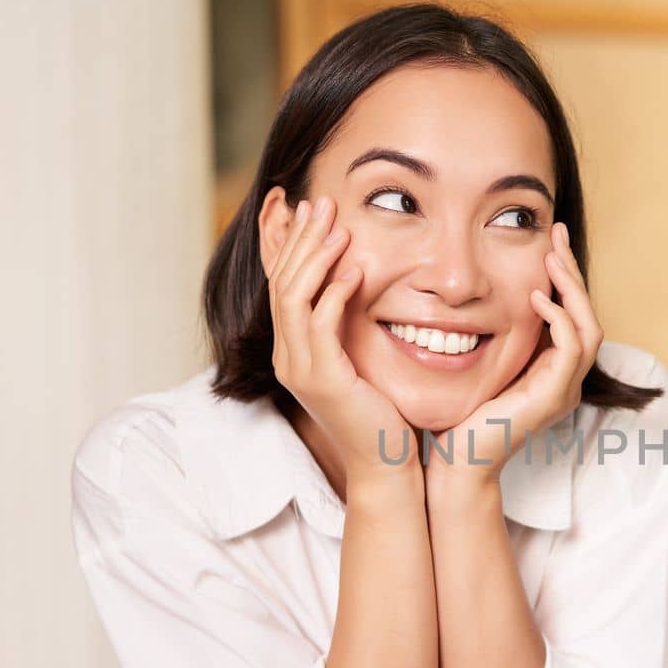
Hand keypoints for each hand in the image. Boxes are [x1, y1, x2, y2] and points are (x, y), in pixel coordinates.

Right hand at [268, 195, 418, 486]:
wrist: (386, 463)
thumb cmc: (382, 411)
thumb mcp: (360, 357)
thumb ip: (350, 322)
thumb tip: (359, 277)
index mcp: (293, 349)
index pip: (280, 284)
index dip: (287, 244)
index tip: (302, 207)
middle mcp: (287, 357)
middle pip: (282, 282)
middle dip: (300, 240)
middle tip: (321, 204)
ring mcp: (300, 369)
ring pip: (294, 298)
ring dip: (315, 258)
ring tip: (336, 227)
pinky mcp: (323, 380)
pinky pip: (321, 325)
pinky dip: (335, 293)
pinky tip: (355, 270)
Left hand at [428, 221, 602, 487]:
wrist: (457, 461)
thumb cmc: (460, 416)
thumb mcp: (481, 363)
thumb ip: (495, 335)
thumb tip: (482, 295)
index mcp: (553, 372)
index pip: (573, 316)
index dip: (564, 278)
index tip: (548, 243)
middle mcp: (566, 381)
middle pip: (588, 316)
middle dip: (572, 272)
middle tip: (556, 235)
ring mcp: (564, 391)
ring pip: (589, 328)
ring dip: (571, 290)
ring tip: (551, 259)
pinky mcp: (554, 397)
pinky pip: (571, 348)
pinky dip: (558, 318)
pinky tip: (535, 297)